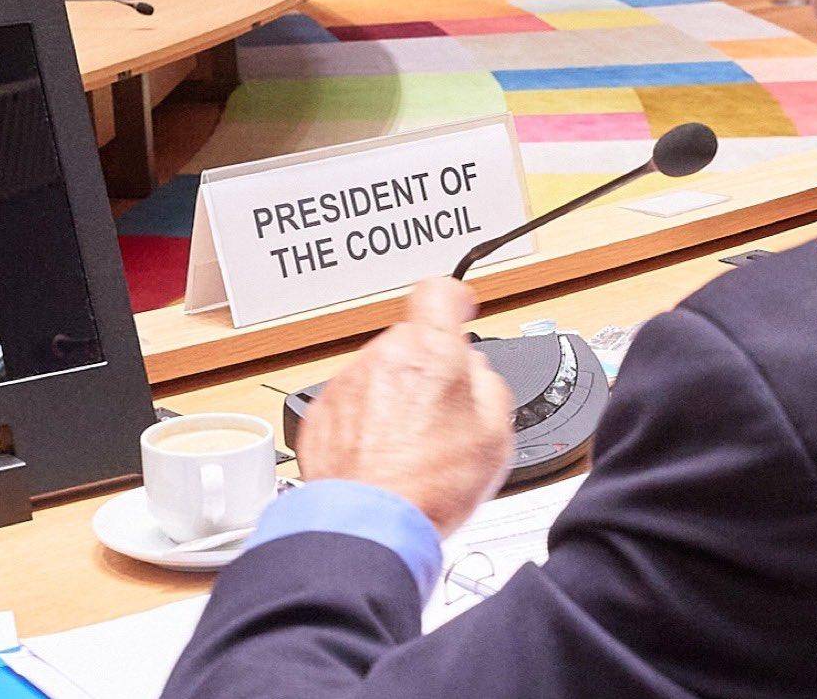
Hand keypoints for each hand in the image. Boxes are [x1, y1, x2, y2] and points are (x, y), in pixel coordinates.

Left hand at [296, 278, 512, 535]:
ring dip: (392, 400)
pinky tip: (380, 459)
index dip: (453, 298)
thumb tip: (475, 370)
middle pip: (409, 343)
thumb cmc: (429, 486)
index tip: (459, 308)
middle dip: (425, 370)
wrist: (369, 524)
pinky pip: (350, 404)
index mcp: (431, 352)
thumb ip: (489, 385)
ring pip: (378, 375)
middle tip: (440, 416)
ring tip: (407, 450)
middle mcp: (384, 357)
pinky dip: (364, 424)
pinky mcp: (321, 412)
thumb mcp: (495, 436)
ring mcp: (347, 383)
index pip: (438, 293)